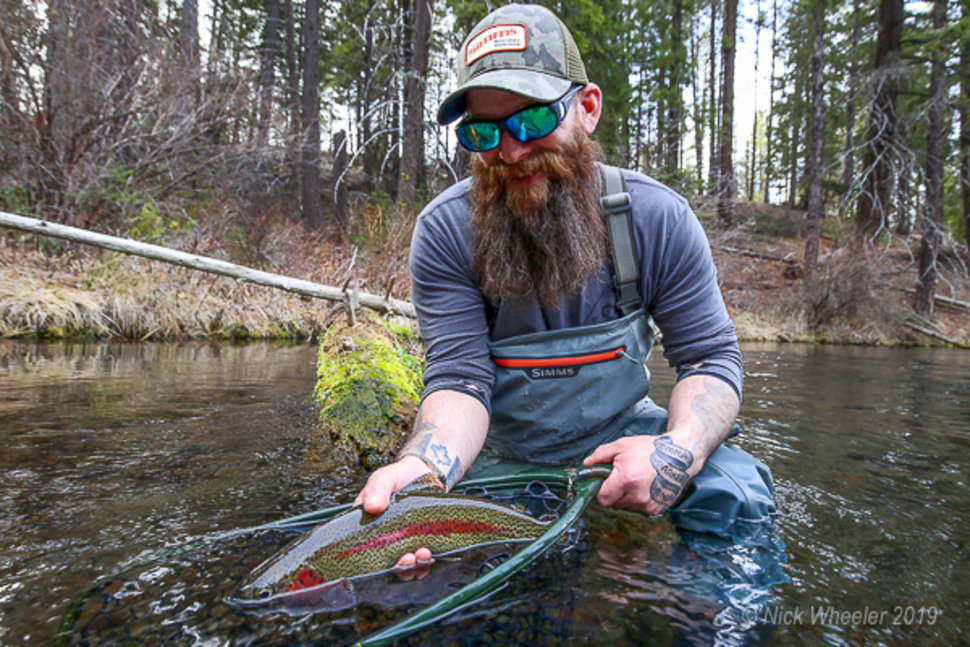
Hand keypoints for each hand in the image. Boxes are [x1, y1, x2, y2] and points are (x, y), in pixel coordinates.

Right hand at [353, 455, 434, 570]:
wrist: (424, 473)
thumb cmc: (399, 476)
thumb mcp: (384, 478)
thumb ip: (377, 489)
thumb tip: (371, 507)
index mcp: (367, 527)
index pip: (365, 551)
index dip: (375, 562)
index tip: (389, 559)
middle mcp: (383, 540)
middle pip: (387, 564)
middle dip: (399, 566)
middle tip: (409, 559)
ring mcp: (402, 543)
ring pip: (404, 566)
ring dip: (414, 566)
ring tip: (424, 555)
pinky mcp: (419, 543)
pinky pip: (420, 561)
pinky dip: (425, 563)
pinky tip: (432, 556)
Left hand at [583, 434, 695, 515]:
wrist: (680, 455)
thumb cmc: (651, 449)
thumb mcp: (621, 445)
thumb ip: (599, 456)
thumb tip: (585, 465)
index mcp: (625, 479)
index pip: (601, 498)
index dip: (599, 490)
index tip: (601, 483)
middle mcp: (636, 496)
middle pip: (612, 503)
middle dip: (612, 491)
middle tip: (620, 477)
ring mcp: (647, 504)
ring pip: (625, 506)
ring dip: (625, 496)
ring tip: (635, 479)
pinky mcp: (656, 509)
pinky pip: (638, 508)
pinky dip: (638, 499)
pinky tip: (644, 485)